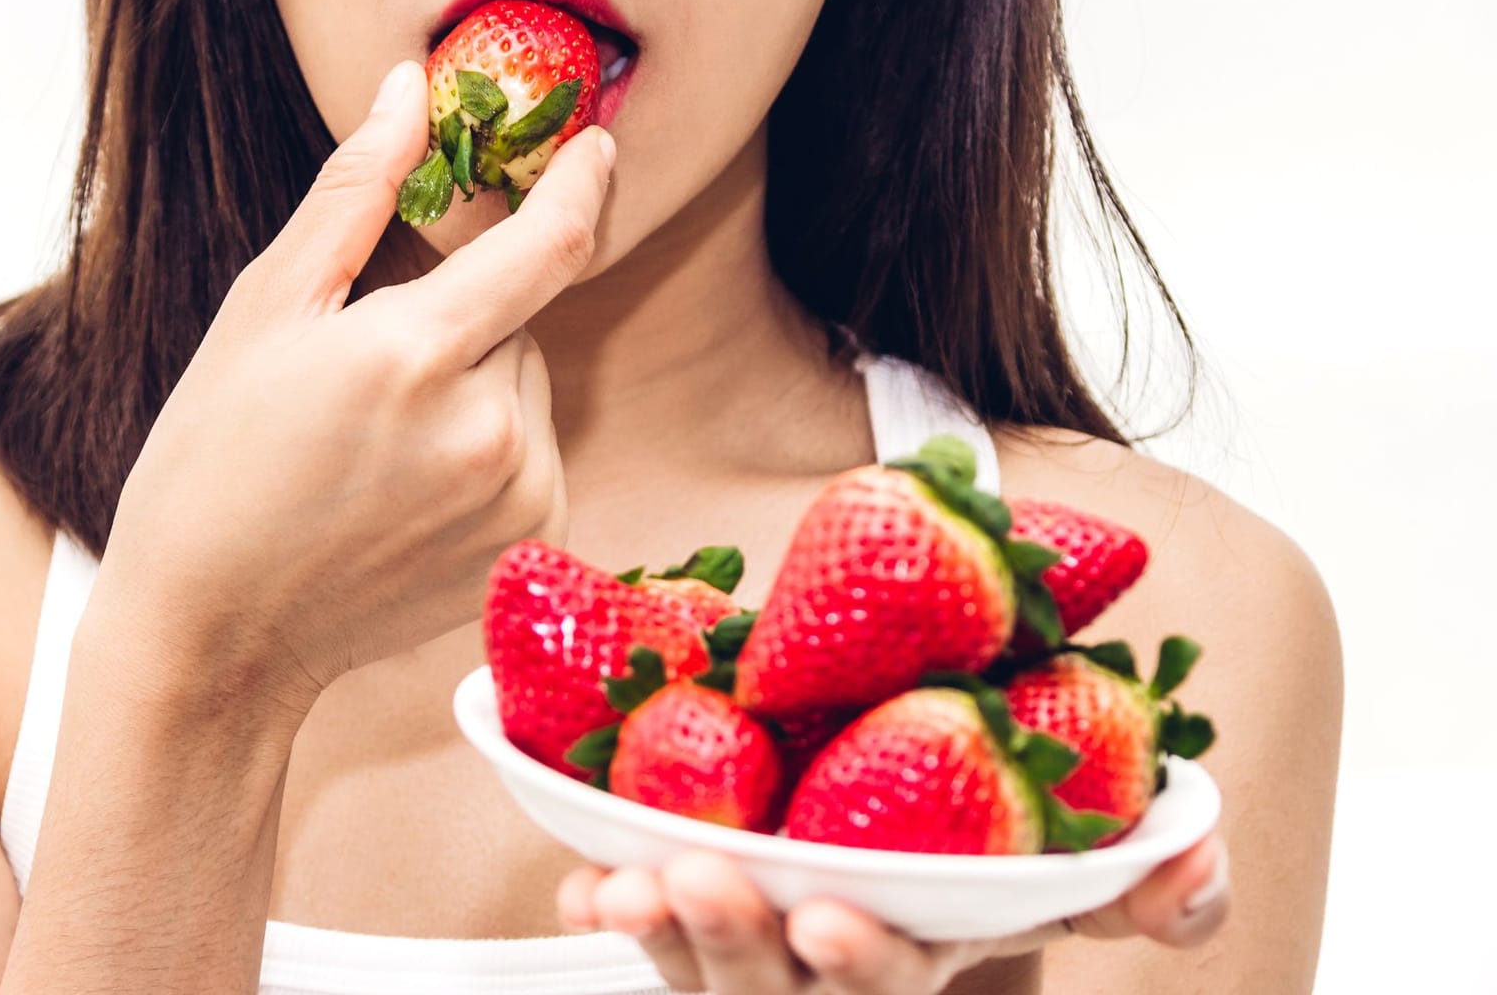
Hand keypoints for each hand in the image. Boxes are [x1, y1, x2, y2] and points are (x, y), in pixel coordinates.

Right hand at [99, 60, 615, 702]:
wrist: (216, 630)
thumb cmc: (216, 460)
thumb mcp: (265, 308)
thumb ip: (355, 189)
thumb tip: (411, 87)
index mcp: (416, 354)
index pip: (550, 244)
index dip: (582, 181)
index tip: (597, 143)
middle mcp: (489, 432)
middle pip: (520, 319)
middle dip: (464, 315)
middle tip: (369, 368)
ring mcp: (519, 499)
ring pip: (528, 387)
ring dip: (478, 384)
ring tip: (378, 443)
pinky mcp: (534, 549)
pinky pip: (536, 454)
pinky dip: (491, 450)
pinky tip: (409, 489)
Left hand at [557, 833, 1230, 992]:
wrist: (914, 796)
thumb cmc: (997, 841)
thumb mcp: (1085, 858)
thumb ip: (1161, 878)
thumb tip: (1187, 873)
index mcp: (922, 951)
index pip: (892, 979)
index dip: (862, 960)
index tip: (829, 916)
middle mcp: (829, 967)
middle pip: (775, 988)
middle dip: (736, 944)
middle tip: (699, 875)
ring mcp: (754, 955)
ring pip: (697, 970)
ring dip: (656, 931)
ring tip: (621, 883)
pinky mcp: (693, 922)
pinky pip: (641, 936)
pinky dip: (606, 910)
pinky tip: (584, 885)